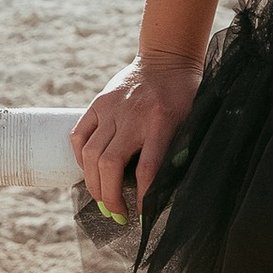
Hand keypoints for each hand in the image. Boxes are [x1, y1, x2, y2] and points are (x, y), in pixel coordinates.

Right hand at [70, 50, 204, 224]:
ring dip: (93, 183)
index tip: (141, 216)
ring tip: (102, 199)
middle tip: (116, 214)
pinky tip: (89, 170)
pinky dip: (79, 158)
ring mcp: (112, 109)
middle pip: (109, 165)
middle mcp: (133, 117)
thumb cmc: (186, 93)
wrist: (167, 57)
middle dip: (109, 197)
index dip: (142, 198)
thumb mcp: (193, 119)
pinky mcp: (98, 103)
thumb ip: (182, 148)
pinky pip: (79, 135)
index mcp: (162, 123)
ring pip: (90, 154)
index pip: (148, 170)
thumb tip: (172, 186)